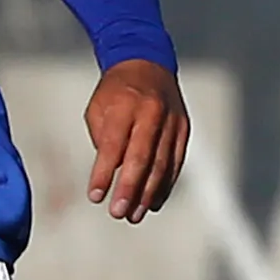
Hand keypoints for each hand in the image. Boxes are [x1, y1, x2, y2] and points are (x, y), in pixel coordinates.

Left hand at [85, 58, 188, 223]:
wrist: (147, 64)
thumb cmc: (115, 93)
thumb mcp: (98, 109)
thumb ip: (104, 141)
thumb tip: (112, 175)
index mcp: (125, 105)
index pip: (113, 144)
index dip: (104, 172)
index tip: (95, 196)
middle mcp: (151, 112)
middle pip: (142, 157)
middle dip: (129, 189)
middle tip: (117, 213)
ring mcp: (172, 121)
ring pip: (162, 164)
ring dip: (147, 194)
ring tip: (134, 216)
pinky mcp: (183, 130)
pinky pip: (175, 163)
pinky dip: (164, 186)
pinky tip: (152, 203)